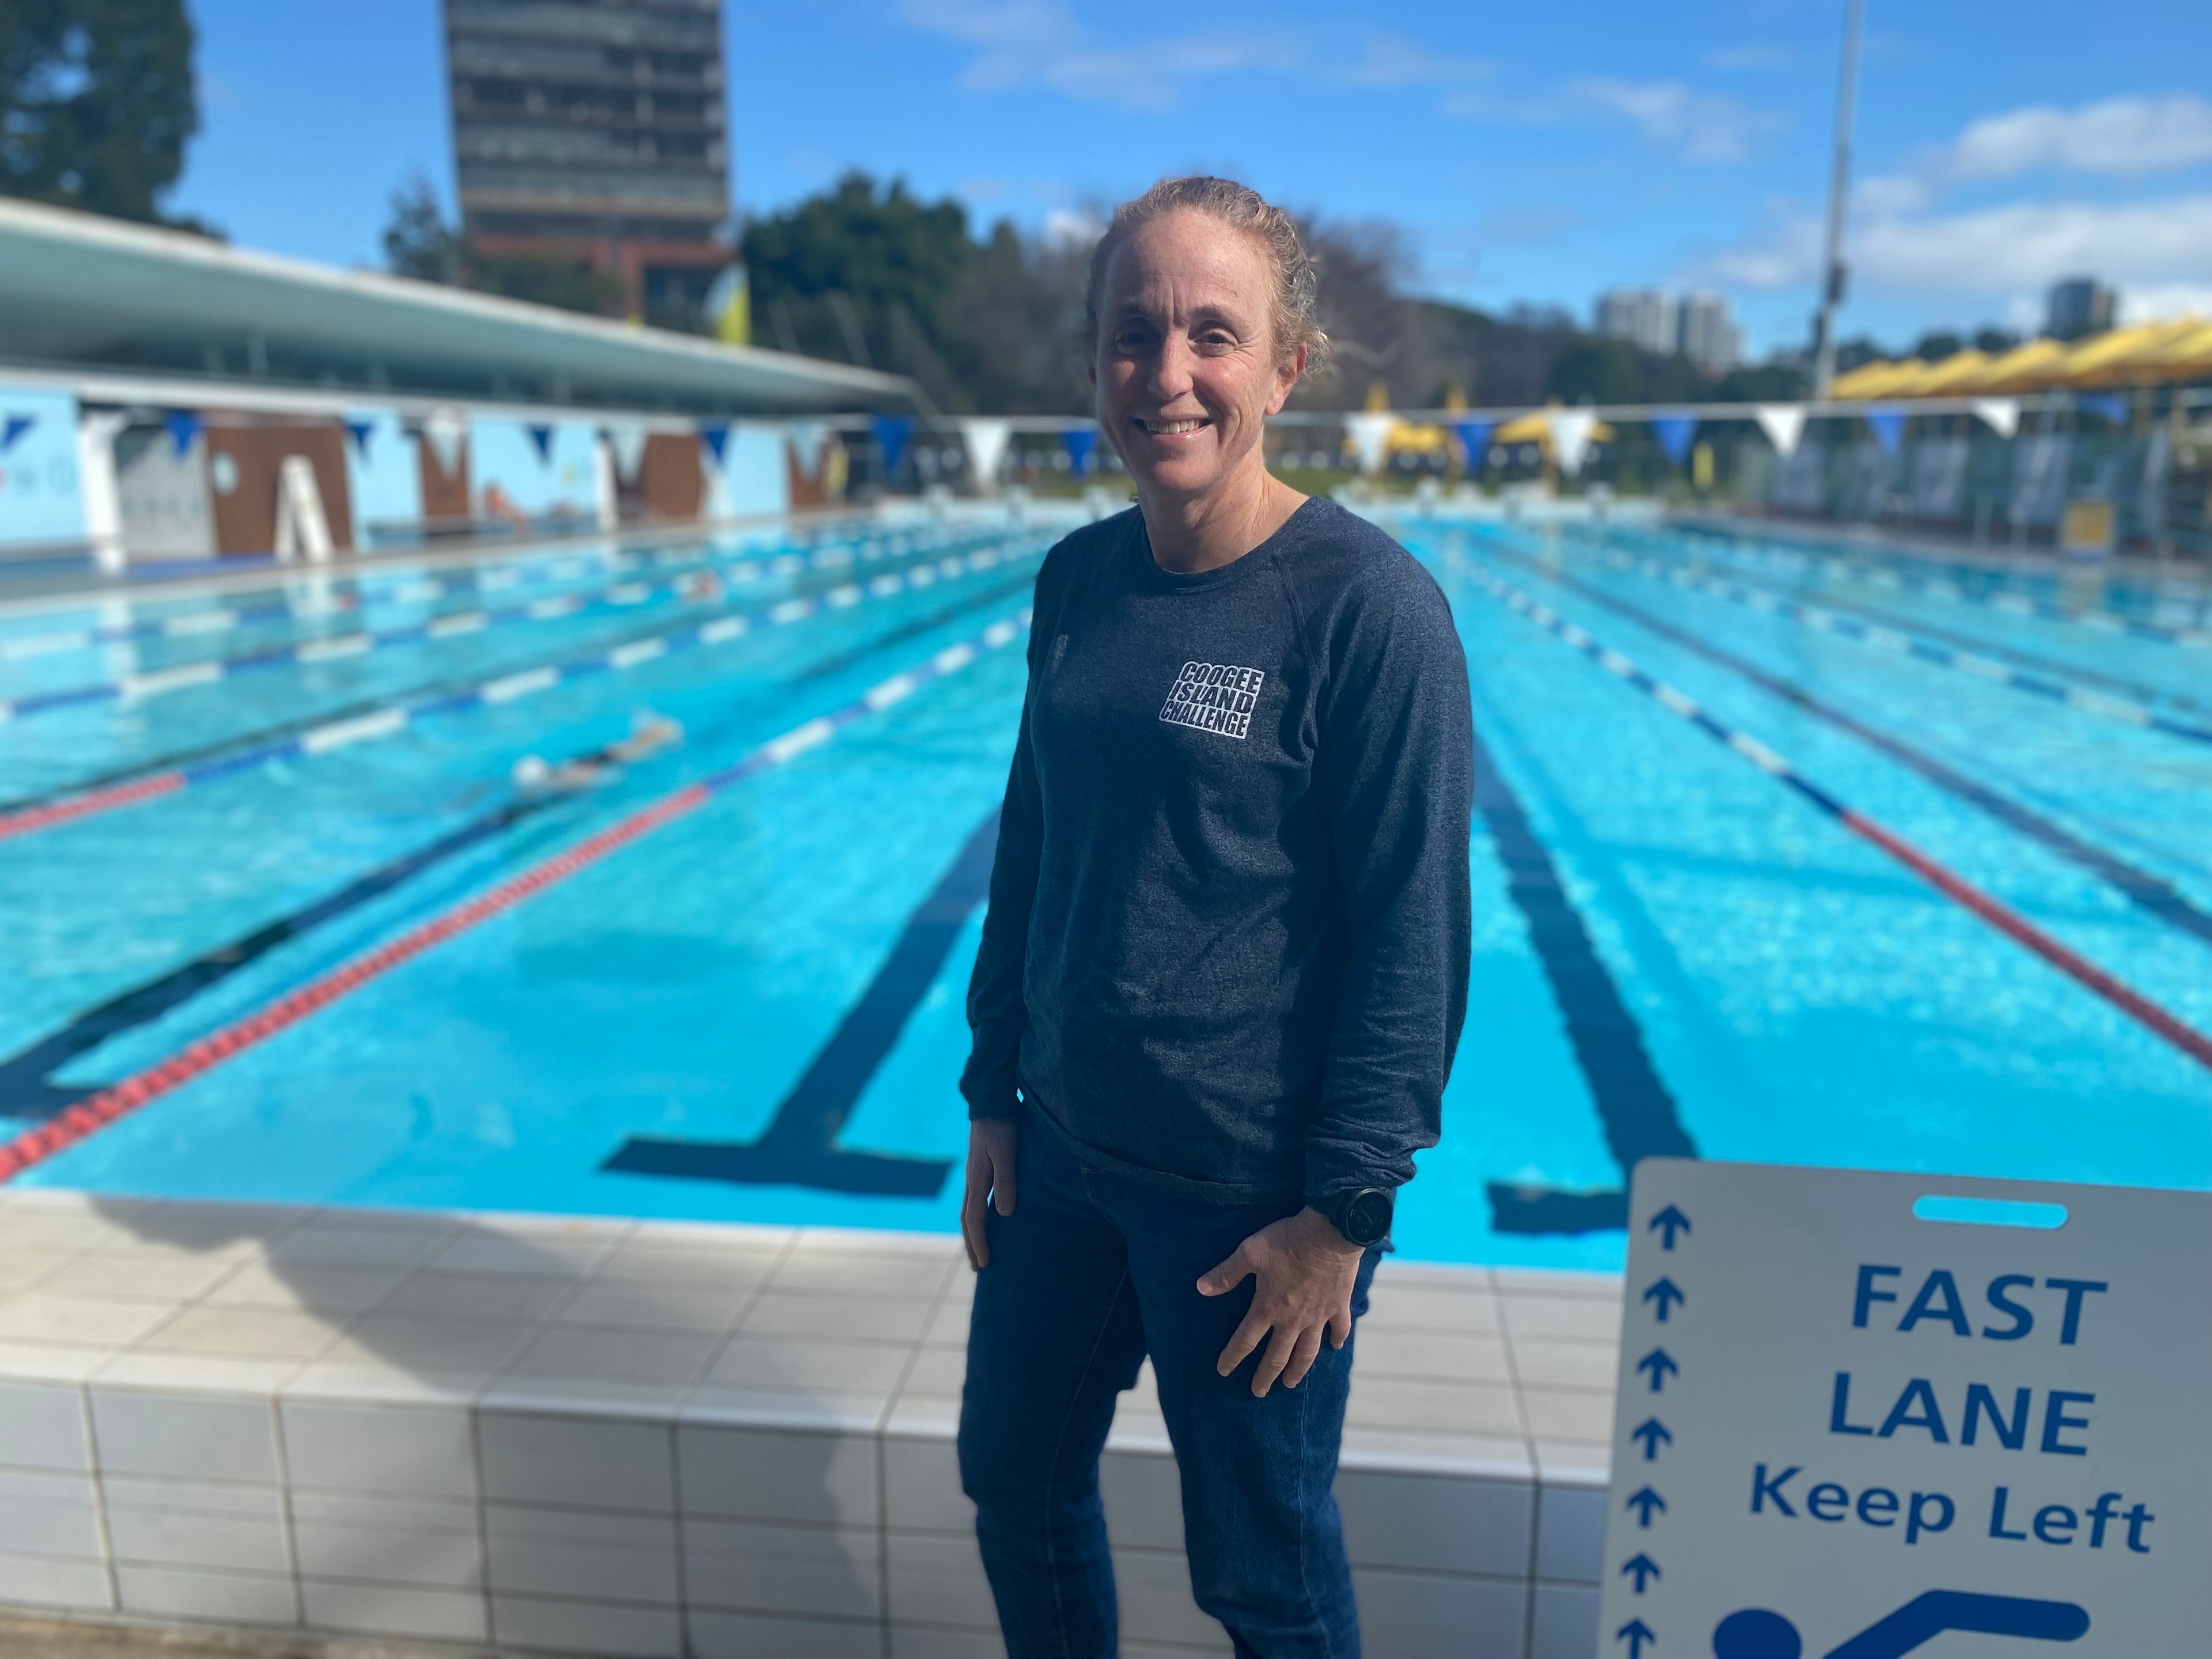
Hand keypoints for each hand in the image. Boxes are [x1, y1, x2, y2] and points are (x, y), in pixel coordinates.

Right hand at [961, 1119, 1018, 1270]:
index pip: (975, 1220)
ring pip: (969, 1212)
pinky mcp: (980, 1169)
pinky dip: (977, 1218)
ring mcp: (974, 1175)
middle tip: (978, 1268)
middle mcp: (972, 1181)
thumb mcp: (1007, 1153)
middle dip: (972, 1245)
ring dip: (973, 1234)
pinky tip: (987, 1220)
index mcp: (976, 1180)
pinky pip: (975, 1201)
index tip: (985, 1264)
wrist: (991, 1101)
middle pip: (967, 1221)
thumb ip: (1006, 1181)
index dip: (980, 1243)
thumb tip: (1004, 1214)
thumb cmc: (1001, 1126)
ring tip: (978, 1250)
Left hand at [1197, 1207, 1364, 1396]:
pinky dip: (1337, 1340)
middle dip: (1265, 1376)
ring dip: (1298, 1370)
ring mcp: (1318, 1315)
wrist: (1330, 1231)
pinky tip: (1334, 1348)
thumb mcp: (1250, 1252)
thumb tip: (1201, 1288)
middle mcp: (1293, 1319)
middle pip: (1277, 1356)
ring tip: (1290, 1384)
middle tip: (1258, 1392)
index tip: (1223, 1371)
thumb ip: (1226, 1273)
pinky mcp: (1338, 1306)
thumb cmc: (1288, 1241)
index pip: (1245, 1340)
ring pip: (1307, 1351)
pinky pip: (1339, 1329)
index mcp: (1268, 1307)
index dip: (1232, 1357)